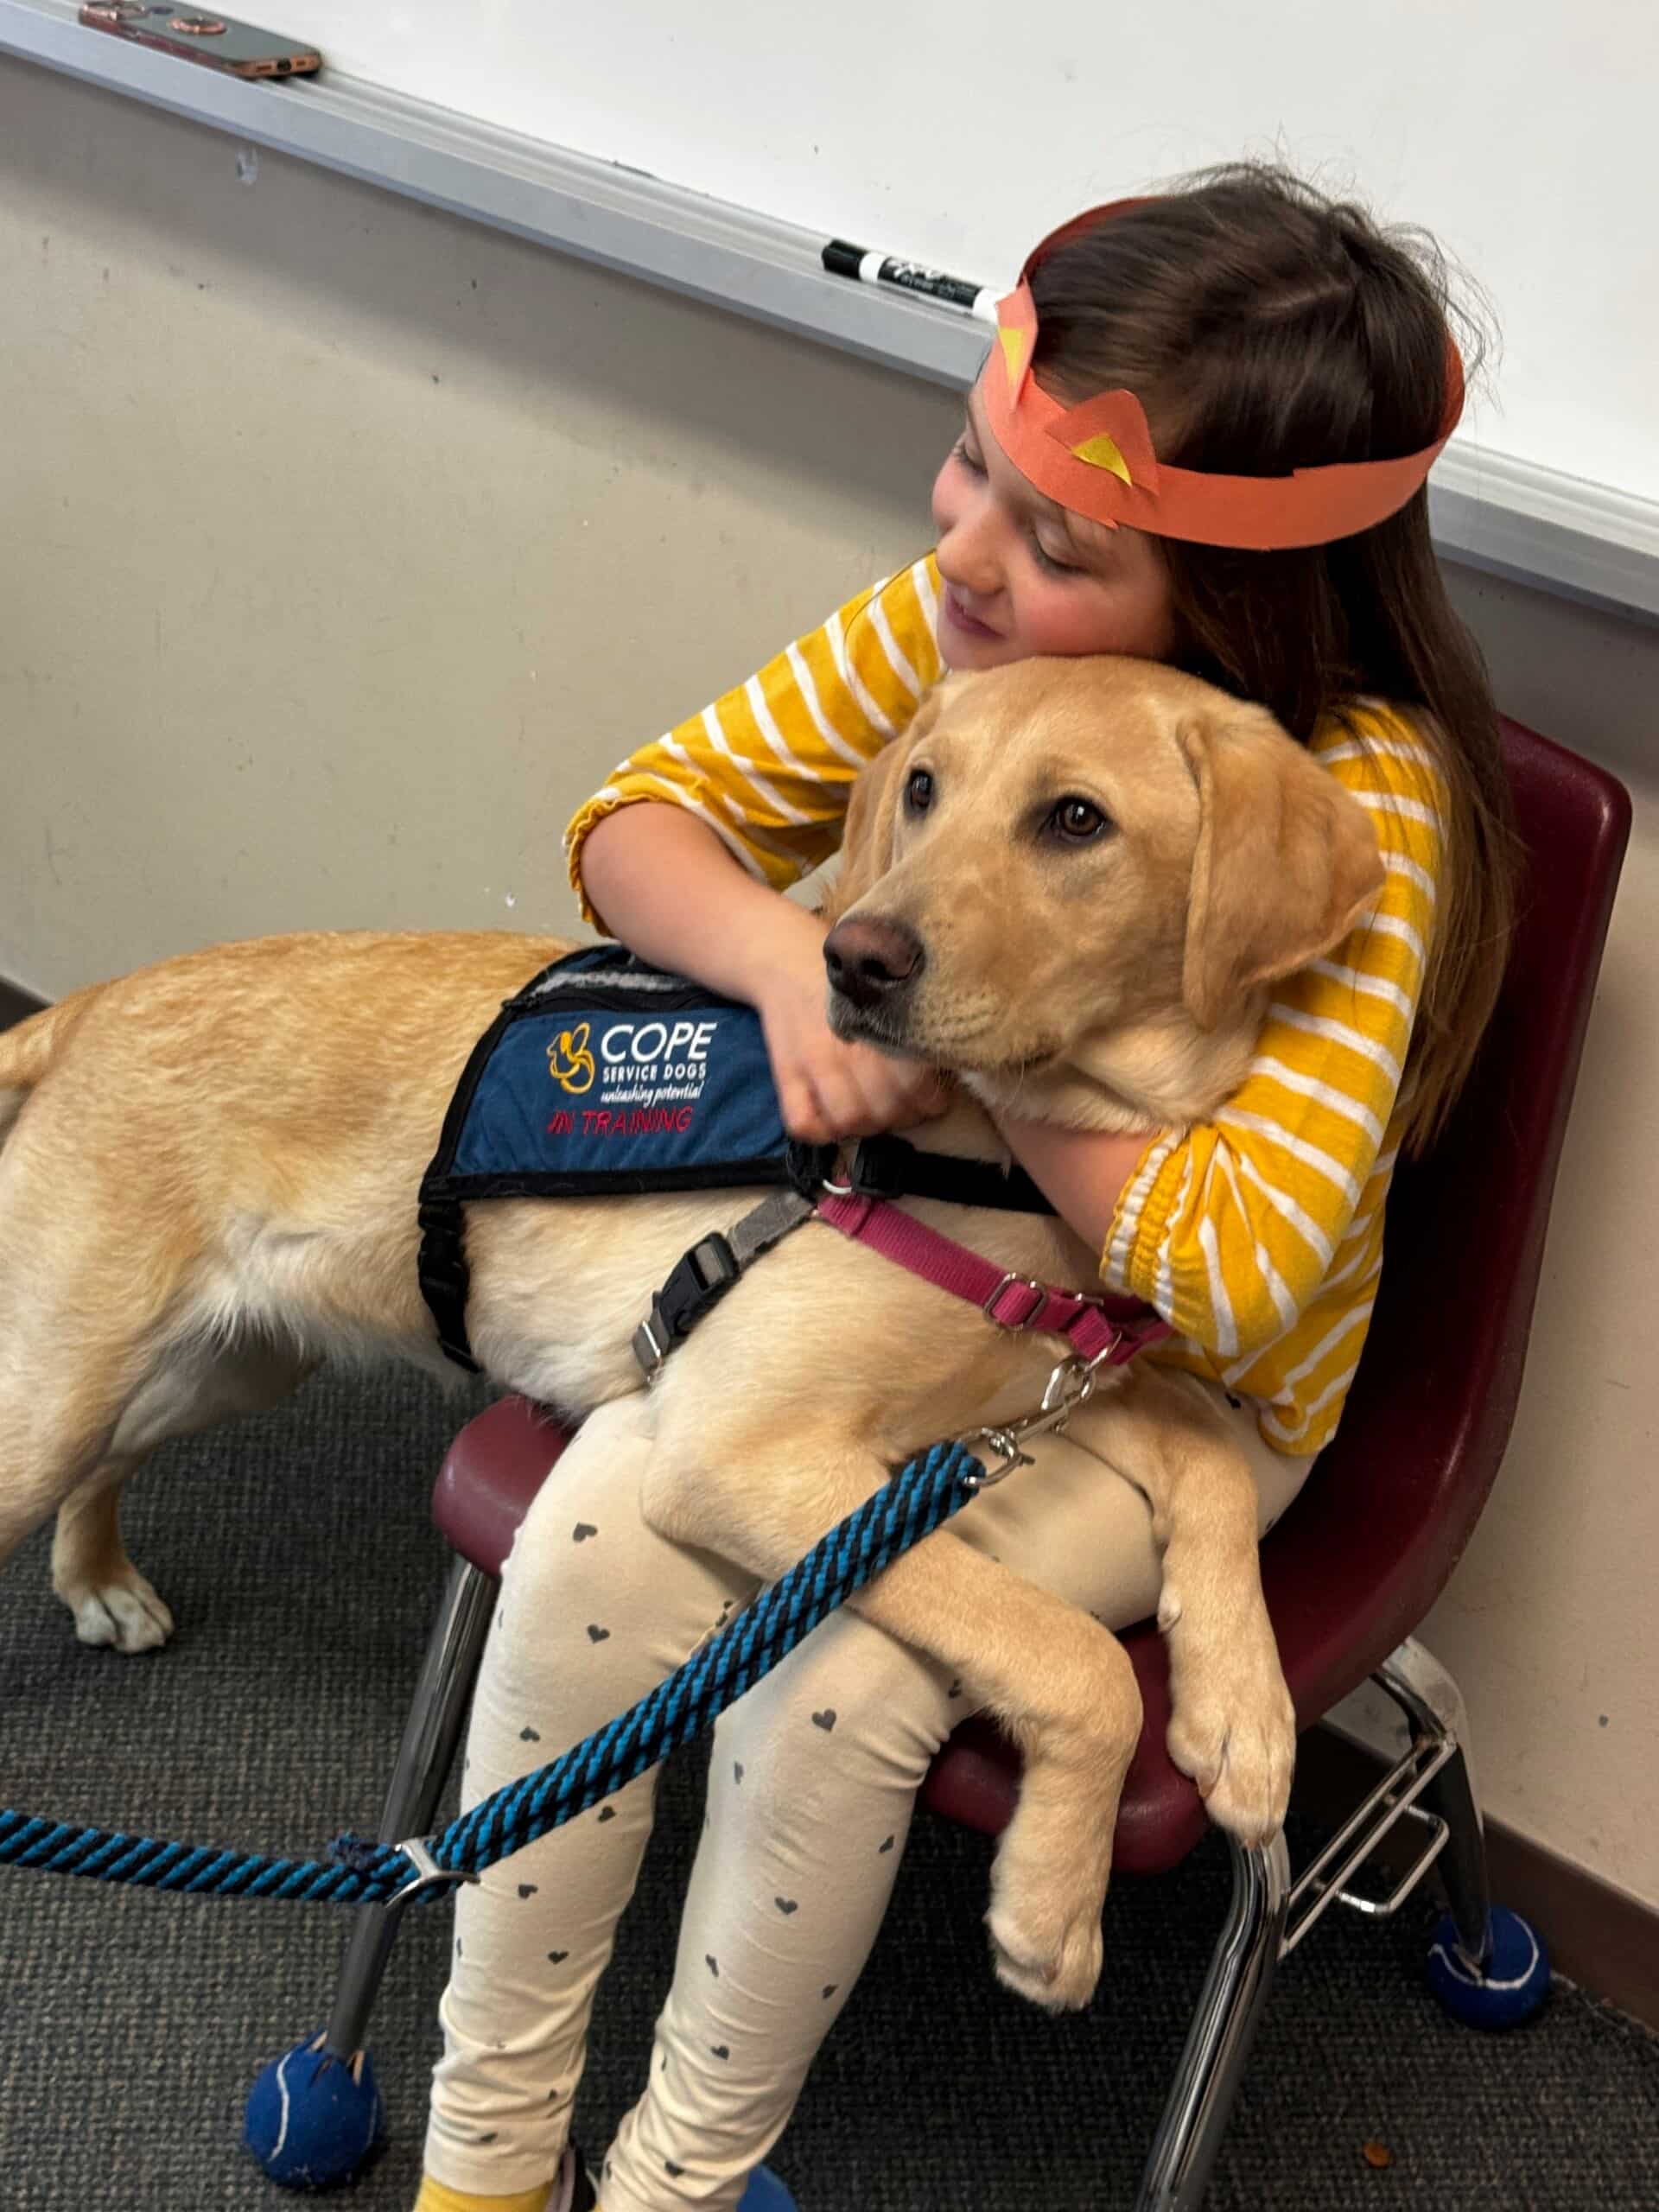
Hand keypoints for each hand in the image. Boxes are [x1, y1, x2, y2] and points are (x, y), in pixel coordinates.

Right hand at [753, 929, 949, 1143]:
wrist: (789, 961)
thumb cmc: (853, 984)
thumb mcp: (889, 995)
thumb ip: (913, 1030)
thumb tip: (947, 1067)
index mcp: (877, 1023)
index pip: (914, 1084)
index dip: (930, 1102)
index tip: (933, 1098)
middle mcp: (845, 1045)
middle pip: (884, 1110)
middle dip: (902, 1118)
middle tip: (905, 1109)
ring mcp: (811, 1062)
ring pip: (847, 1121)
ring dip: (866, 1127)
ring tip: (873, 1115)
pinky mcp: (785, 1075)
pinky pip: (803, 1123)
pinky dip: (823, 1132)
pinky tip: (835, 1120)